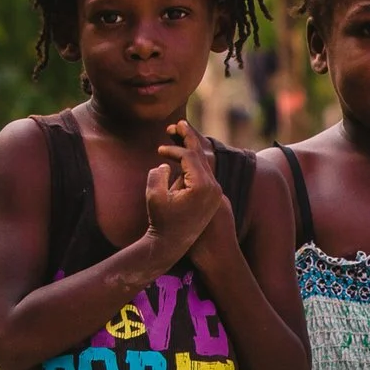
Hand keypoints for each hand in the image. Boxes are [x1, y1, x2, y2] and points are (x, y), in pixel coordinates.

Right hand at [146, 119, 227, 247]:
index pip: (189, 157)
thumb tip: (165, 164)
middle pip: (201, 155)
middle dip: (188, 139)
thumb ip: (157, 175)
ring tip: (181, 135)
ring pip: (204, 163)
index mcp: (202, 186)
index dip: (173, 150)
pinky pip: (205, 173)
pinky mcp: (213, 197)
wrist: (173, 246)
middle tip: (179, 123)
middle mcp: (213, 188)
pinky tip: (185, 156)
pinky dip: (195, 162)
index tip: (159, 151)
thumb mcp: (154, 196)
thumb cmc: (161, 222)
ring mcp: (215, 193)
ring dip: (191, 150)